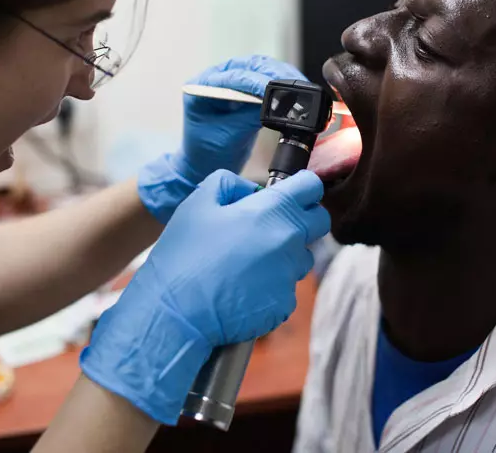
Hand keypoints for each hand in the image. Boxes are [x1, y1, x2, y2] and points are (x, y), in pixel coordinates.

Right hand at [80, 169, 328, 424]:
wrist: (176, 312)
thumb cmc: (184, 254)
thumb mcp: (198, 203)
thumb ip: (229, 184)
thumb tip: (252, 190)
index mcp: (272, 210)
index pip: (311, 187)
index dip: (302, 187)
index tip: (289, 193)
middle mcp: (289, 241)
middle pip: (319, 222)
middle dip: (302, 220)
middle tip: (269, 228)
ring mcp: (290, 275)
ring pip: (302, 259)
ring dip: (285, 256)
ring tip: (248, 264)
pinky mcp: (285, 304)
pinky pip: (286, 289)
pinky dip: (271, 287)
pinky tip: (243, 289)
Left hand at [139, 55, 305, 222]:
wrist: (204, 167)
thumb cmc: (207, 153)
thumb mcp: (229, 136)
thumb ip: (250, 117)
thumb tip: (277, 103)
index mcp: (202, 85)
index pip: (234, 76)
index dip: (256, 81)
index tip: (273, 88)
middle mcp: (217, 78)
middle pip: (250, 65)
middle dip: (275, 72)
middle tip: (294, 82)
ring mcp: (232, 83)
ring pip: (262, 69)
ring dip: (282, 76)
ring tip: (300, 86)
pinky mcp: (246, 92)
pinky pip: (266, 82)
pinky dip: (282, 87)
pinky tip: (296, 93)